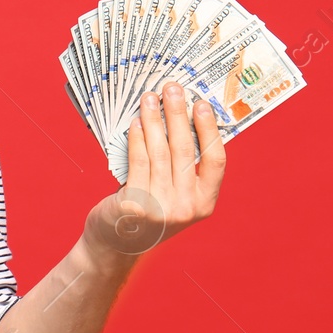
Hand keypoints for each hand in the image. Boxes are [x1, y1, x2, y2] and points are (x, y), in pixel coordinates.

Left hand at [84, 82, 226, 259]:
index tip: (201, 103)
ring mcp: (161, 208)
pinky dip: (137, 138)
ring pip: (159, 151)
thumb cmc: (149, 210)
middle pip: (184, 149)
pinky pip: (138, 162)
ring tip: (149, 97)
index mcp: (204, 203)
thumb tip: (182, 115)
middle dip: (177, 113)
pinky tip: (135, 122)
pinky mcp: (135, 205)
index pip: (215, 160)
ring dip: (154, 119)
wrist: (117, 244)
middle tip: (172, 88)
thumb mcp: (175, 194)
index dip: (209, 129)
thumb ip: (183, 166)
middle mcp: (186, 207)